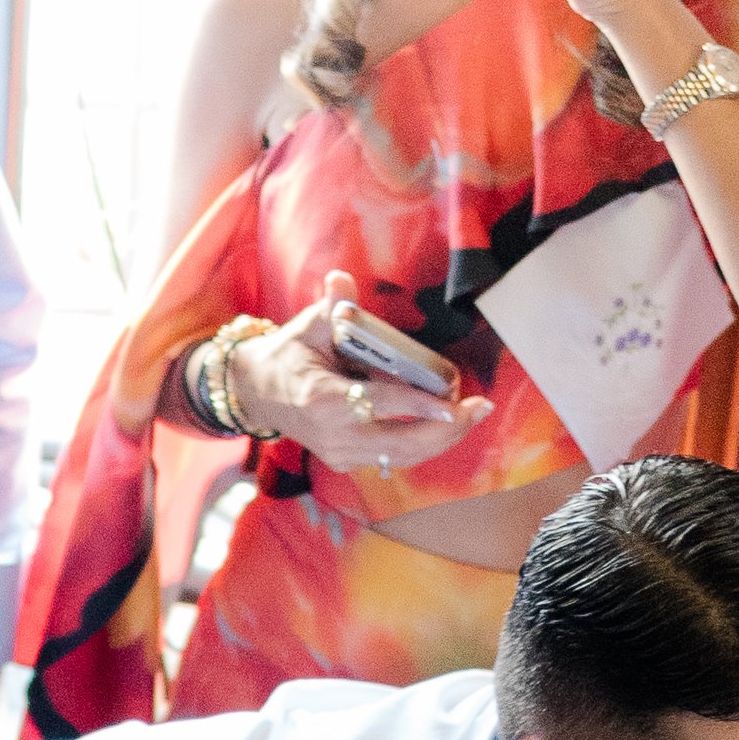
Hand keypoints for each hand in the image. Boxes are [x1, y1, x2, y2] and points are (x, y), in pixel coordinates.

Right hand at [222, 266, 491, 476]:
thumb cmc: (289, 355)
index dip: (417, 404)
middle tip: (479, 408)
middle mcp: (334, 435)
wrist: (259, 393)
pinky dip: (424, 443)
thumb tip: (341, 279)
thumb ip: (331, 306)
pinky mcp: (347, 461)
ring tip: (473, 415)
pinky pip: (393, 458)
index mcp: (323, 400)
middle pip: (399, 443)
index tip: (452, 401)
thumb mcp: (307, 327)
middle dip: (444, 429)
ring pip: (401, 456)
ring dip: (441, 439)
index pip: (379, 403)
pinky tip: (448, 425)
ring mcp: (340, 453)